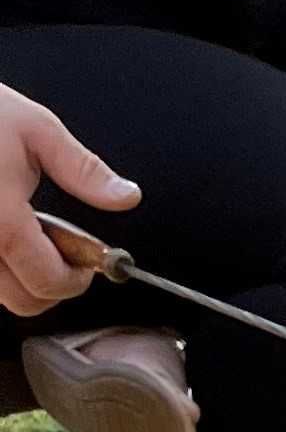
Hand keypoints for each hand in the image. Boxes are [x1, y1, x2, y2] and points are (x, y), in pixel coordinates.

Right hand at [0, 85, 136, 317]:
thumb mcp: (35, 129)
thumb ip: (83, 170)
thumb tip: (127, 197)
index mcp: (0, 220)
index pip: (47, 281)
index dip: (76, 280)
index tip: (88, 265)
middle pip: (24, 302)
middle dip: (52, 286)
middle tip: (63, 255)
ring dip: (23, 279)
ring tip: (30, 237)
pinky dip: (0, 268)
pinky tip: (5, 236)